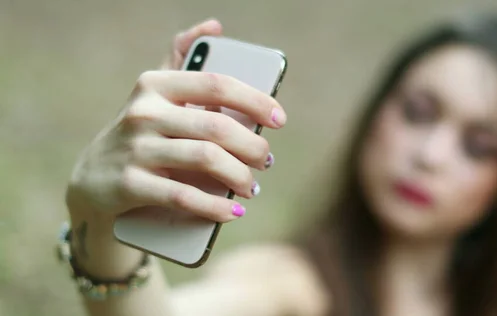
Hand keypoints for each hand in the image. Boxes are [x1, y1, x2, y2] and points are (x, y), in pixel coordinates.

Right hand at [66, 19, 286, 223]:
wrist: (93, 180)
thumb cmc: (142, 133)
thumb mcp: (155, 94)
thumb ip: (182, 59)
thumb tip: (215, 25)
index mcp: (156, 84)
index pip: (217, 84)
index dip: (255, 101)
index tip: (278, 120)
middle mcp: (143, 112)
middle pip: (217, 127)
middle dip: (253, 147)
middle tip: (265, 161)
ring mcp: (134, 148)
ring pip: (205, 159)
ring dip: (240, 177)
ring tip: (251, 187)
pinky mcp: (128, 185)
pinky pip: (183, 196)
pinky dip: (215, 206)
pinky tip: (233, 212)